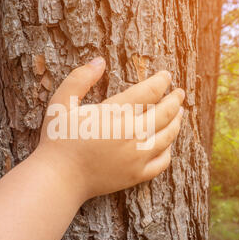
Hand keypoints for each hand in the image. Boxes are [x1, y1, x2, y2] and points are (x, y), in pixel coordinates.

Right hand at [34, 57, 184, 200]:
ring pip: (168, 136)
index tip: (167, 76)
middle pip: (165, 112)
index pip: (149, 92)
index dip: (161, 81)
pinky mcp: (136, 175)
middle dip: (175, 100)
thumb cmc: (58, 139)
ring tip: (180, 113)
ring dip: (177, 122)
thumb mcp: (60, 103)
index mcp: (115, 113)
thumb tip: (100, 61)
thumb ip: (79, 79)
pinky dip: (169, 150)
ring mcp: (137, 157)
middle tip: (180, 93)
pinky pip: (162, 162)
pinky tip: (167, 144)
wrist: (59, 178)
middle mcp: (132, 134)